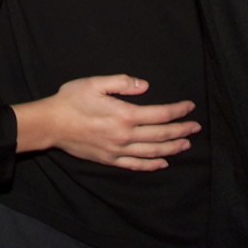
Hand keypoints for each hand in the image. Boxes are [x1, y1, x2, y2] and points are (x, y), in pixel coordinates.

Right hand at [13, 75, 199, 171]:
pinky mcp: (110, 160)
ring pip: (152, 152)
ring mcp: (118, 150)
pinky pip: (136, 165)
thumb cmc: (72, 99)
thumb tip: (145, 85)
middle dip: (181, 130)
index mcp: (124, 114)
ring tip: (186, 144)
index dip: (177, 111)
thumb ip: (122, 82)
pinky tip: (162, 162)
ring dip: (171, 148)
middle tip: (196, 127)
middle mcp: (124, 135)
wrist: (51, 124)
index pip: (159, 114)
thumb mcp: (95, 82)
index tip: (189, 107)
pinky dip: (151, 164)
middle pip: (160, 135)